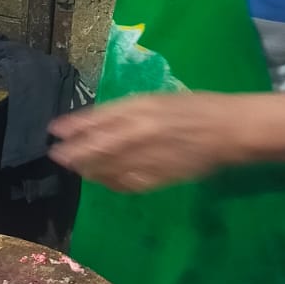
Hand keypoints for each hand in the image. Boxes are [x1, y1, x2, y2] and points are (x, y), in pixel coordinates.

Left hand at [48, 91, 240, 191]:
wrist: (230, 129)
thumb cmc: (195, 107)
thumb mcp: (156, 99)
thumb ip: (123, 111)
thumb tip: (88, 122)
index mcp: (142, 107)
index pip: (98, 119)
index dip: (74, 126)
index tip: (54, 130)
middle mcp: (141, 131)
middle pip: (98, 146)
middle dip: (74, 152)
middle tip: (56, 155)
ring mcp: (150, 156)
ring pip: (109, 167)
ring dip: (88, 168)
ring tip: (76, 167)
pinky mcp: (161, 177)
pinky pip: (128, 183)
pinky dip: (111, 182)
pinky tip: (103, 180)